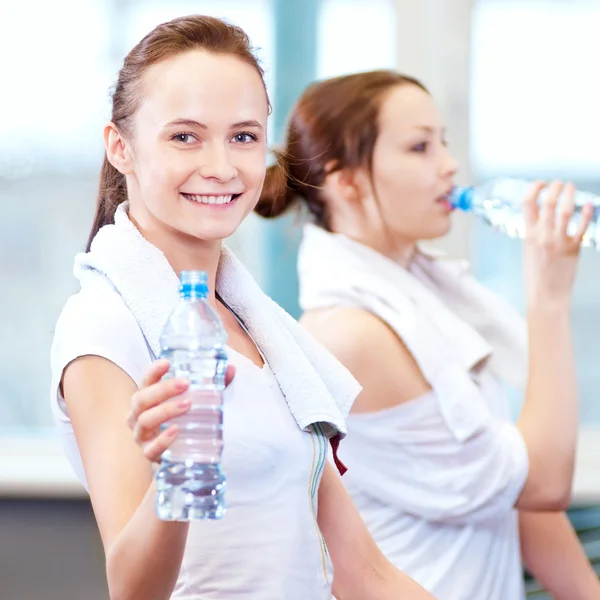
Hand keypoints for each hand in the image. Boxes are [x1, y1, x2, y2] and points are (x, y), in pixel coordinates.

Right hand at [126, 359, 234, 462]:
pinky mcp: (149, 454)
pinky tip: (175, 431)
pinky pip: (151, 449)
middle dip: (163, 389)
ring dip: (165, 410)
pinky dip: (162, 440)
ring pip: (145, 420)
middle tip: (185, 383)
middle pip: (142, 399)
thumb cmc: (185, 422)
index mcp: (148, 399)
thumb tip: (231, 369)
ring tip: (187, 404)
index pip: (146, 381)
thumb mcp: (196, 401)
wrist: (180, 456)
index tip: (167, 362)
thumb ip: (213, 385)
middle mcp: (139, 415)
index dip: (153, 371)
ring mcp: (141, 436)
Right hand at [523, 180, 592, 310]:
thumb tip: (542, 220)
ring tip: (571, 187)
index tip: (540, 184)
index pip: (527, 204)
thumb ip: (534, 235)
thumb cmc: (536, 277)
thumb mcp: (528, 252)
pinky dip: (586, 213)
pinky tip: (588, 204)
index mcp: (528, 235)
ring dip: (569, 195)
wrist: (546, 296)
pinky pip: (582, 226)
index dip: (534, 189)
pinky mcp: (574, 248)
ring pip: (565, 210)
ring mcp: (559, 241)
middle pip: (548, 202)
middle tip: (559, 183)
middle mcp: (543, 235)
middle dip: (554, 188)